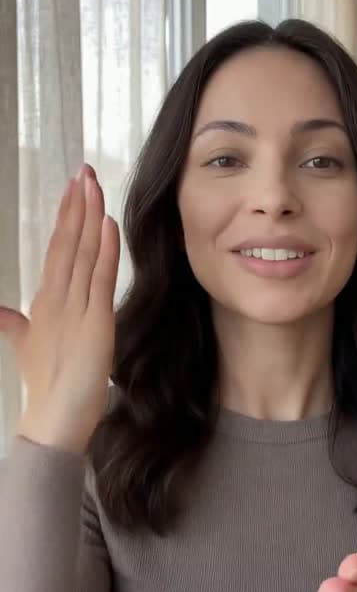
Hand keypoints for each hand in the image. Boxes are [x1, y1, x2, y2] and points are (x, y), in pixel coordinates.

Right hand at [0, 164, 119, 455]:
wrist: (53, 421)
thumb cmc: (47, 386)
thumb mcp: (28, 347)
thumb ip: (14, 325)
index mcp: (44, 301)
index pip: (57, 250)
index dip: (66, 218)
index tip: (74, 187)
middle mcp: (56, 298)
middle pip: (66, 243)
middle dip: (74, 205)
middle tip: (82, 170)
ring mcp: (74, 308)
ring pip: (82, 253)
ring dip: (88, 216)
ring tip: (92, 184)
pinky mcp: (94, 322)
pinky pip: (99, 278)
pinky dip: (103, 248)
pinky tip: (106, 222)